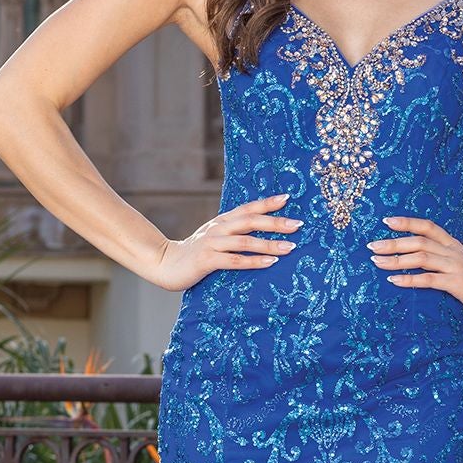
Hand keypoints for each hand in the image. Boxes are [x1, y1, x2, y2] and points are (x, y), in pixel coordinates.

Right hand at [146, 193, 301, 291]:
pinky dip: (254, 261)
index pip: (248, 208)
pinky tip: (270, 262)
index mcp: (222, 221)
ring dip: (269, 243)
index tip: (288, 198)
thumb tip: (261, 234)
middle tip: (298, 225)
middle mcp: (218, 228)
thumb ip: (233, 234)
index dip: (267, 203)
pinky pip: (235, 261)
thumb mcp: (215, 238)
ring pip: (245, 241)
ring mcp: (212, 243)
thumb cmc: (195, 254)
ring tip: (290, 247)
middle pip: (250, 221)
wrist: (164, 264)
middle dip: (276, 222)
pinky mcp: (207, 261)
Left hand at [367, 215, 462, 322]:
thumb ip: (443, 259)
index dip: (407, 222)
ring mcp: (456, 267)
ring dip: (396, 259)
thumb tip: (418, 257)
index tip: (386, 221)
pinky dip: (409, 279)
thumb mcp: (461, 265)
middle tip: (372, 246)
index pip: (428, 227)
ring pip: (421, 257)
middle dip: (393, 242)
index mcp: (453, 246)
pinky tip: (394, 280)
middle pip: (419, 241)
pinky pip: (429, 279)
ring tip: (377, 262)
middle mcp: (453, 253)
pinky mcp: (458, 284)